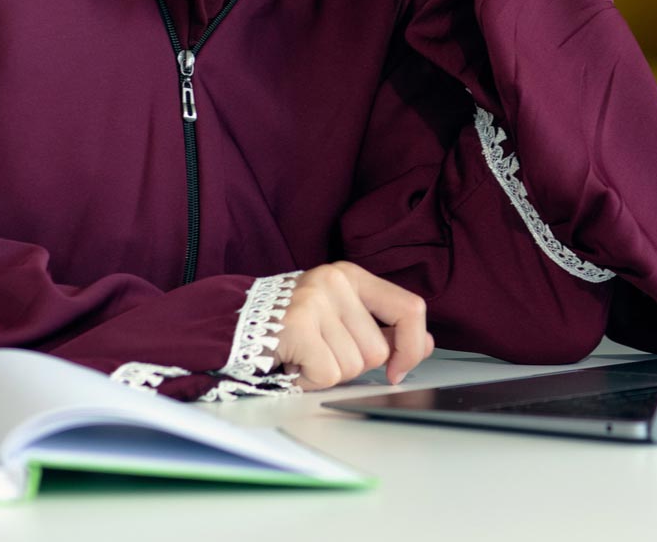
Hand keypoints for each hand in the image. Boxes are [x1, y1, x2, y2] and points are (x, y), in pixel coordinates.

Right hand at [273, 261, 435, 389]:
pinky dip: (308, 382)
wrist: (231, 324)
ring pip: (352, 367)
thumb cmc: (289, 322)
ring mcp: (314, 302)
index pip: (409, 308)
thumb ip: (383, 328)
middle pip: (377, 350)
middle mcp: (335, 282)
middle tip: (321, 352)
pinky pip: (326, 375)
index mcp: (351, 275)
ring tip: (304, 355)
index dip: (412, 346)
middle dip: (351, 364)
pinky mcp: (296, 327)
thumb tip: (425, 345)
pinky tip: (292, 365)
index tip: (398, 368)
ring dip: (327, 373)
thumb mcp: (340, 314)